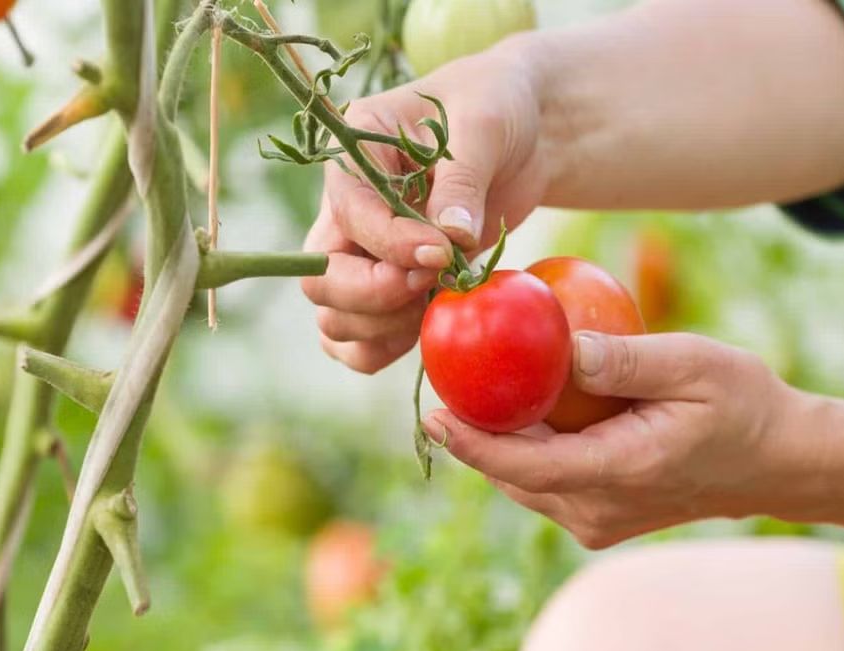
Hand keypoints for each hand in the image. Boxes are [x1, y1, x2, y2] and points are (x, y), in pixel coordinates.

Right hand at [300, 38, 552, 373]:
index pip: (349, 216)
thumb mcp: (484, 125)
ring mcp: (360, 251)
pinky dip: (382, 350)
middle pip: (321, 278)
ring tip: (437, 302)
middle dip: (375, 296)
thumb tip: (450, 236)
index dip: (391, 246)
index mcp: (354, 153)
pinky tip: (427, 330)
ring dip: (382, 327)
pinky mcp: (385, 285)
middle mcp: (344, 207)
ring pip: (332, 317)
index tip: (443, 255)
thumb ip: (462, 179)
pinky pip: (354, 341)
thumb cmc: (497, 108)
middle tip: (433, 283)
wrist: (522, 132)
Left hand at [423, 331, 804, 547]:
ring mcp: (598, 520)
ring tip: (468, 390)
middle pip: (511, 475)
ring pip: (524, 482)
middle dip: (471, 435)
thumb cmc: (745, 404)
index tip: (431, 413)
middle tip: (441, 383)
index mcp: (618, 472)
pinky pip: (546, 483)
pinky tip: (515, 408)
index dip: (471, 442)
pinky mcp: (600, 518)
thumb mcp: (695, 365)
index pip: (523, 465)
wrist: (780, 462)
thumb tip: (563, 349)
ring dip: (497, 442)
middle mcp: (597, 509)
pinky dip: (526, 449)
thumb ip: (627, 360)